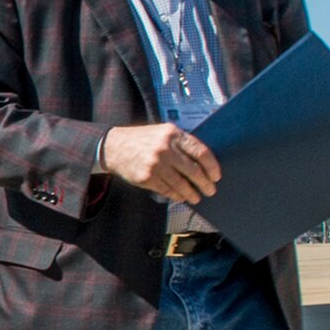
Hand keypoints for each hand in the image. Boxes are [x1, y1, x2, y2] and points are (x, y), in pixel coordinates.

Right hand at [101, 123, 219, 202]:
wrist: (113, 147)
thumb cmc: (141, 140)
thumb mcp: (163, 133)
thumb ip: (181, 143)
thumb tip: (203, 163)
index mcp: (173, 134)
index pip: (200, 152)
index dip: (212, 166)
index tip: (216, 175)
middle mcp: (165, 149)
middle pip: (193, 170)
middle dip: (205, 183)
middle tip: (210, 190)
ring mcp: (155, 164)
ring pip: (181, 183)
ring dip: (192, 193)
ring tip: (197, 197)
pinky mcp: (146, 178)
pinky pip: (167, 190)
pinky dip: (177, 195)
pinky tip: (181, 197)